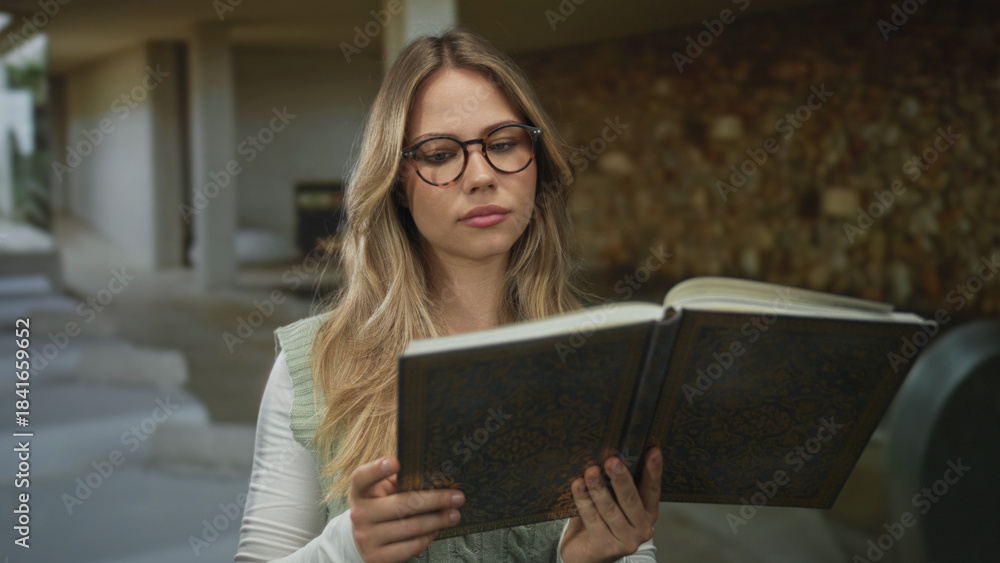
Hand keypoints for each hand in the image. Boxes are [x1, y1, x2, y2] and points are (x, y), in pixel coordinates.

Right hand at [349, 456, 463, 562]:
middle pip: (401, 503)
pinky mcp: (377, 558)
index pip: (362, 477)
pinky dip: (428, 537)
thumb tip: (435, 476)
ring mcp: (367, 538)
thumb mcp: (384, 491)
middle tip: (457, 497)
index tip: (396, 462)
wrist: (363, 541)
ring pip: (411, 527)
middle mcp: (360, 514)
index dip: (377, 469)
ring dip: (438, 520)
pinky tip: (437, 529)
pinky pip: (411, 546)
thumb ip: (401, 482)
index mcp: (361, 492)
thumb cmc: (381, 508)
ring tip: (454, 514)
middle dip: (435, 499)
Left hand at [560, 447, 661, 562]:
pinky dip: (584, 501)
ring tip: (591, 472)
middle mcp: (641, 528)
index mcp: (648, 513)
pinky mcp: (606, 547)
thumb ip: (616, 485)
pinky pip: (592, 519)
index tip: (653, 451)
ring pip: (610, 510)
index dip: (653, 470)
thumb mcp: (614, 502)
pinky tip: (578, 486)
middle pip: (631, 500)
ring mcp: (625, 541)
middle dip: (621, 479)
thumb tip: (609, 454)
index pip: (652, 489)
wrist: (586, 553)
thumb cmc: (601, 522)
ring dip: (599, 488)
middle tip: (612, 461)